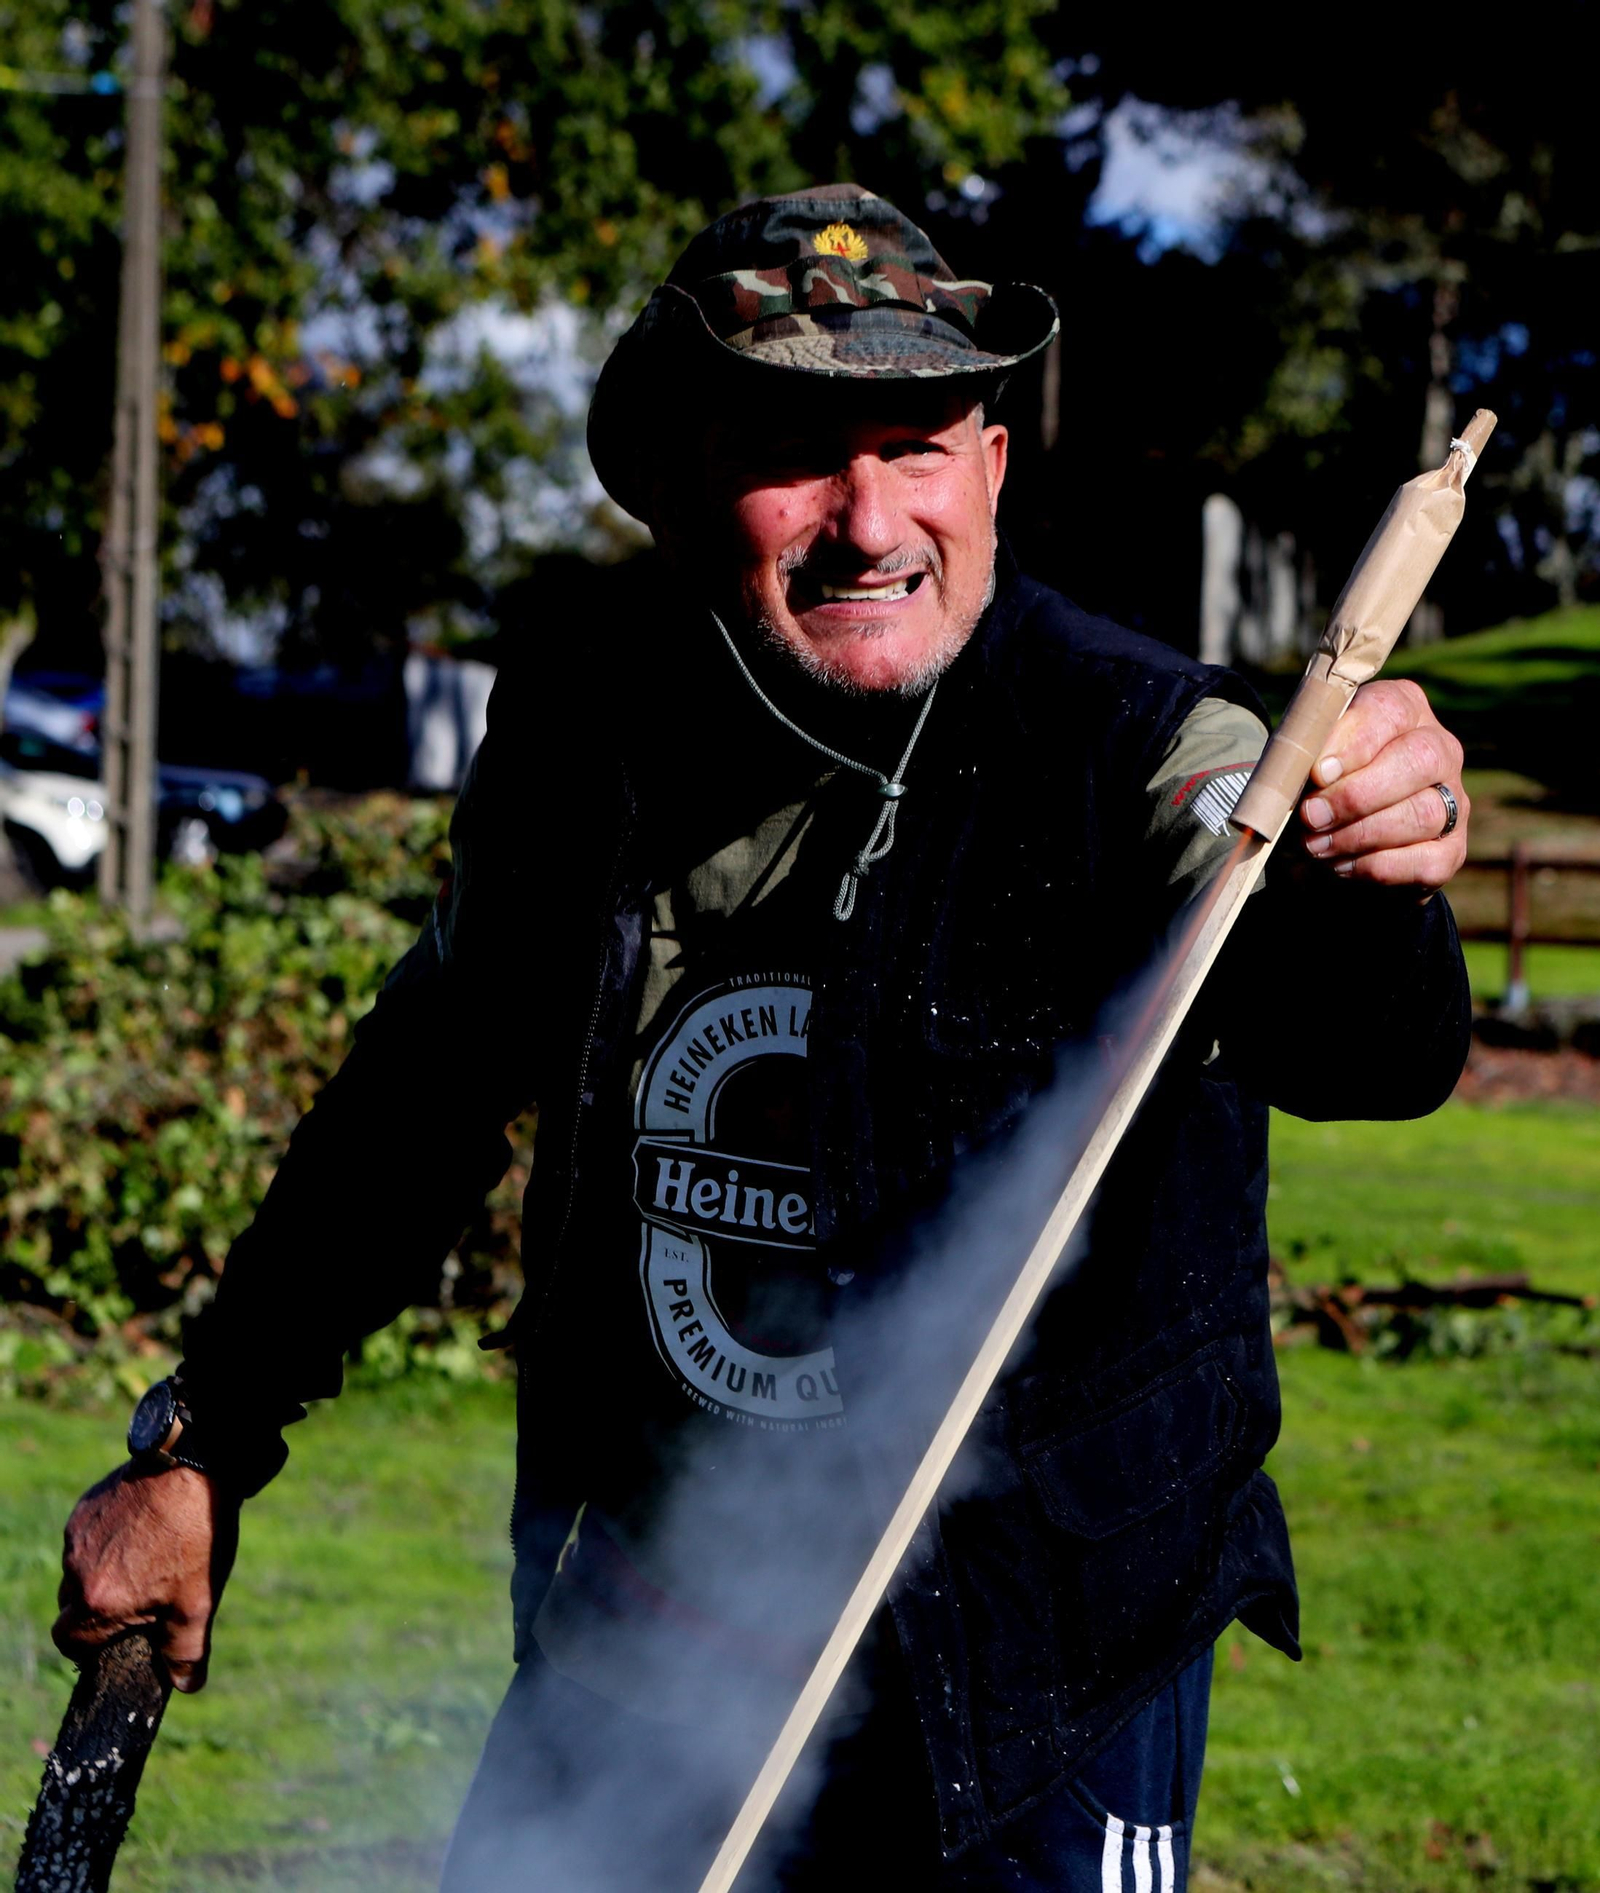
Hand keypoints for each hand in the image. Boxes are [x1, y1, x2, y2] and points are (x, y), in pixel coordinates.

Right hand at [54, 1462, 238, 1692]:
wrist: (195, 1467)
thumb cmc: (196, 1538)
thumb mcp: (198, 1604)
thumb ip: (186, 1652)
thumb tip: (186, 1684)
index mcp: (96, 1603)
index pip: (69, 1643)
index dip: (91, 1647)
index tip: (120, 1638)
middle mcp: (77, 1570)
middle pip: (72, 1607)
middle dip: (99, 1610)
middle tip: (141, 1600)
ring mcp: (79, 1534)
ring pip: (80, 1569)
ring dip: (106, 1573)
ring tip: (151, 1559)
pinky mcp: (88, 1505)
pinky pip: (88, 1536)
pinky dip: (109, 1541)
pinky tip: (146, 1530)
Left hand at [1298, 679, 1467, 893]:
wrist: (1329, 843)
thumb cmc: (1315, 786)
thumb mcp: (1303, 761)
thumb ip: (1307, 756)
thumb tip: (1318, 773)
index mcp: (1404, 709)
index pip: (1390, 711)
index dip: (1354, 742)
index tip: (1317, 772)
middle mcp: (1440, 749)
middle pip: (1419, 760)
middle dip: (1357, 795)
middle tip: (1311, 816)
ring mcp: (1454, 801)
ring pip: (1423, 814)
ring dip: (1359, 835)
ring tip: (1315, 846)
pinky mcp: (1451, 851)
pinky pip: (1423, 861)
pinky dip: (1374, 867)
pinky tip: (1340, 865)